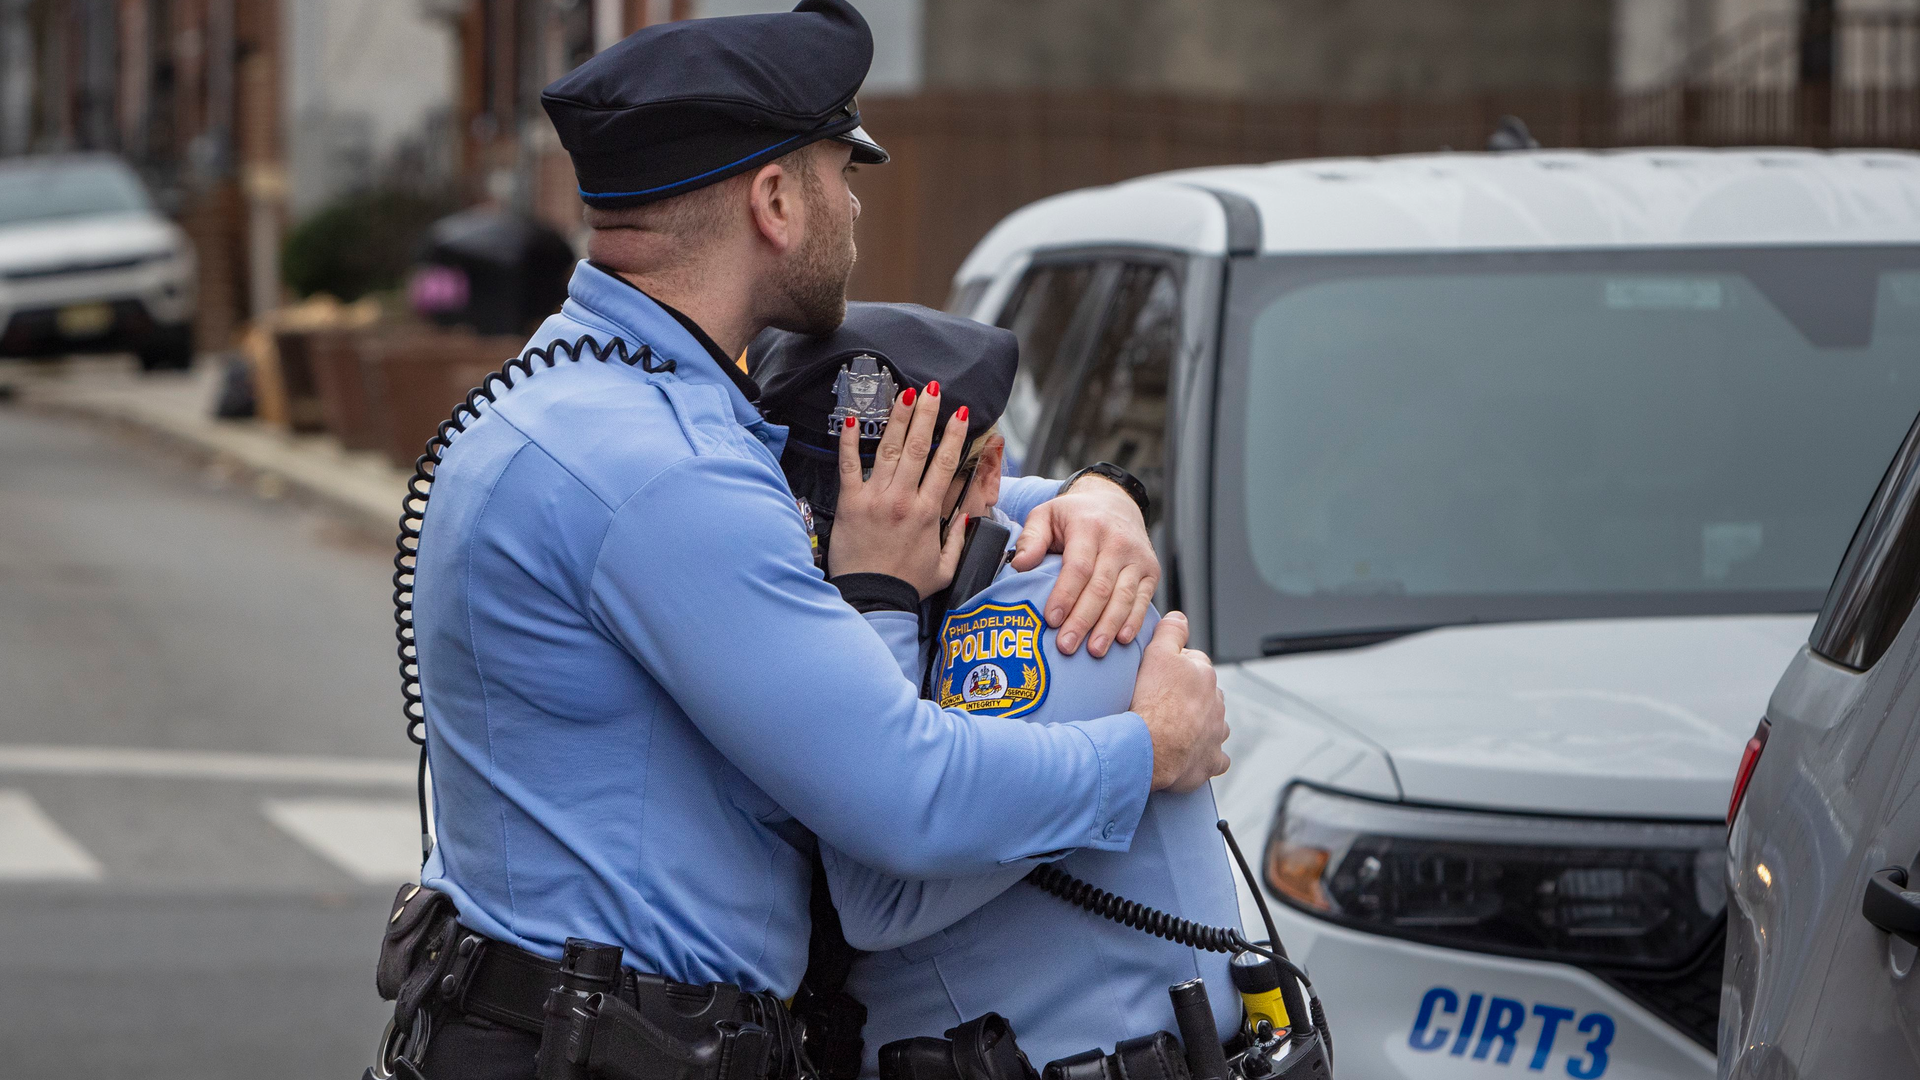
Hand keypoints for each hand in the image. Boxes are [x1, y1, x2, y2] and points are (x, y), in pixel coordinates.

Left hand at [828, 381, 969, 597]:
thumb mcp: (945, 568)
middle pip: (919, 447)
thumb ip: (958, 539)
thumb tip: (967, 516)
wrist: (870, 599)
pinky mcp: (850, 503)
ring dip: (899, 419)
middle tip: (933, 389)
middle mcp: (903, 499)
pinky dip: (850, 440)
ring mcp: (875, 498)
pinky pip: (849, 465)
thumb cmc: (906, 585)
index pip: (945, 464)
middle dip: (927, 414)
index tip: (960, 414)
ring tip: (905, 394)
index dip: (954, 436)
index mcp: (928, 513)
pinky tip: (854, 419)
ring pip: (890, 449)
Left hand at [1011, 474, 1158, 655]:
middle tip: (1066, 646)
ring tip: (1094, 651)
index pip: (1078, 566)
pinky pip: (1143, 600)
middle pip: (1100, 587)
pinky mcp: (1151, 571)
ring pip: (1123, 597)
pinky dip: (1134, 621)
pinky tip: (1121, 639)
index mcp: (1089, 527)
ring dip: (1108, 626)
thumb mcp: (1047, 515)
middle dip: (1083, 620)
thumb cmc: (1075, 516)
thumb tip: (1020, 565)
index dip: (1065, 595)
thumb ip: (1031, 538)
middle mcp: (1117, 542)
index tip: (1052, 620)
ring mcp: (1138, 558)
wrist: (1116, 504)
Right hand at [1129, 612, 1228, 791]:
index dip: (1176, 669)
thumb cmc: (1152, 703)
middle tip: (1163, 704)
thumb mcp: (1157, 654)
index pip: (1196, 663)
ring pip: (1213, 725)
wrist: (1149, 748)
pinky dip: (1205, 755)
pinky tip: (1190, 754)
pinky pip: (1215, 757)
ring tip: (1175, 730)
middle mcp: (1216, 704)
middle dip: (1190, 698)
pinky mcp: (1211, 762)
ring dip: (1200, 726)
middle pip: (1205, 695)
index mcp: (1204, 676)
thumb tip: (1180, 617)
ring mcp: (1216, 734)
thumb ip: (1170, 633)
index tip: (1160, 678)